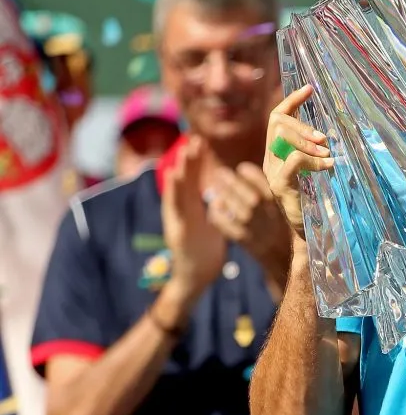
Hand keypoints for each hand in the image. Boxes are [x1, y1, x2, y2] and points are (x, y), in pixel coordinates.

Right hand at [161, 137, 226, 300]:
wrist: (196, 274)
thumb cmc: (205, 247)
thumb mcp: (210, 221)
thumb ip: (211, 204)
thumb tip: (222, 187)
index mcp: (191, 207)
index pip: (194, 180)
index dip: (196, 161)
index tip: (201, 142)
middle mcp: (181, 210)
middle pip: (185, 181)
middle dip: (189, 160)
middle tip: (194, 139)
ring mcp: (177, 220)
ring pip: (177, 193)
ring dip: (179, 173)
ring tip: (182, 155)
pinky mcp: (177, 231)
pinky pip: (176, 210)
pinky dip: (173, 193)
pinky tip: (173, 178)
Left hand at [207, 162, 291, 277]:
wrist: (283, 260)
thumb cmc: (286, 230)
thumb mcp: (288, 211)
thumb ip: (277, 194)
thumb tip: (264, 171)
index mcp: (281, 208)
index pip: (266, 188)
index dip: (252, 175)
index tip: (242, 167)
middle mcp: (268, 218)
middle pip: (249, 197)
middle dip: (233, 183)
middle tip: (221, 173)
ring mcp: (255, 230)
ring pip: (236, 209)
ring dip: (224, 195)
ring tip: (216, 186)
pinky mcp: (243, 240)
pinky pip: (225, 225)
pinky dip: (217, 214)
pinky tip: (214, 206)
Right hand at [262, 85, 334, 239]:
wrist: (306, 231)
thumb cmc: (314, 200)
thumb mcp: (315, 168)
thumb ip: (316, 150)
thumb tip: (330, 131)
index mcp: (277, 152)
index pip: (277, 117)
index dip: (292, 100)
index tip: (310, 88)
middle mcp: (270, 159)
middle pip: (278, 123)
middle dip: (302, 125)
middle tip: (324, 139)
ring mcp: (273, 172)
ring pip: (282, 137)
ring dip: (308, 141)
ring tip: (327, 153)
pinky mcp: (280, 185)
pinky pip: (294, 160)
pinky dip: (314, 159)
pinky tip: (328, 166)